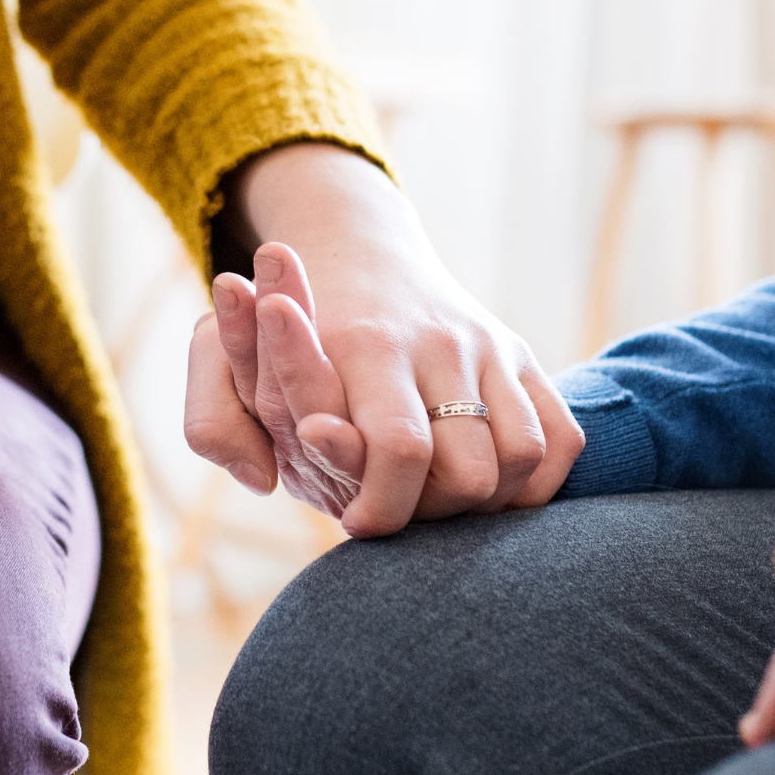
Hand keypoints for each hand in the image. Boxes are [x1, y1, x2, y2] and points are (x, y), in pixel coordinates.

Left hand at [181, 142, 581, 536]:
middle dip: (433, 514)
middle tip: (400, 510)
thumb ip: (214, 417)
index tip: (356, 523)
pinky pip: (560, 441)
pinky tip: (483, 484)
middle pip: (469, 471)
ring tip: (437, 498)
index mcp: (365, 343)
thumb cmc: (279, 326)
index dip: (382, 508)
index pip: (398, 448)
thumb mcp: (220, 358)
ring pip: (522, 459)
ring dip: (485, 501)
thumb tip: (261, 478)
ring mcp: (489, 346)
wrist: (357, 250)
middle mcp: (438, 341)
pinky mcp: (523, 356)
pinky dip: (532, 481)